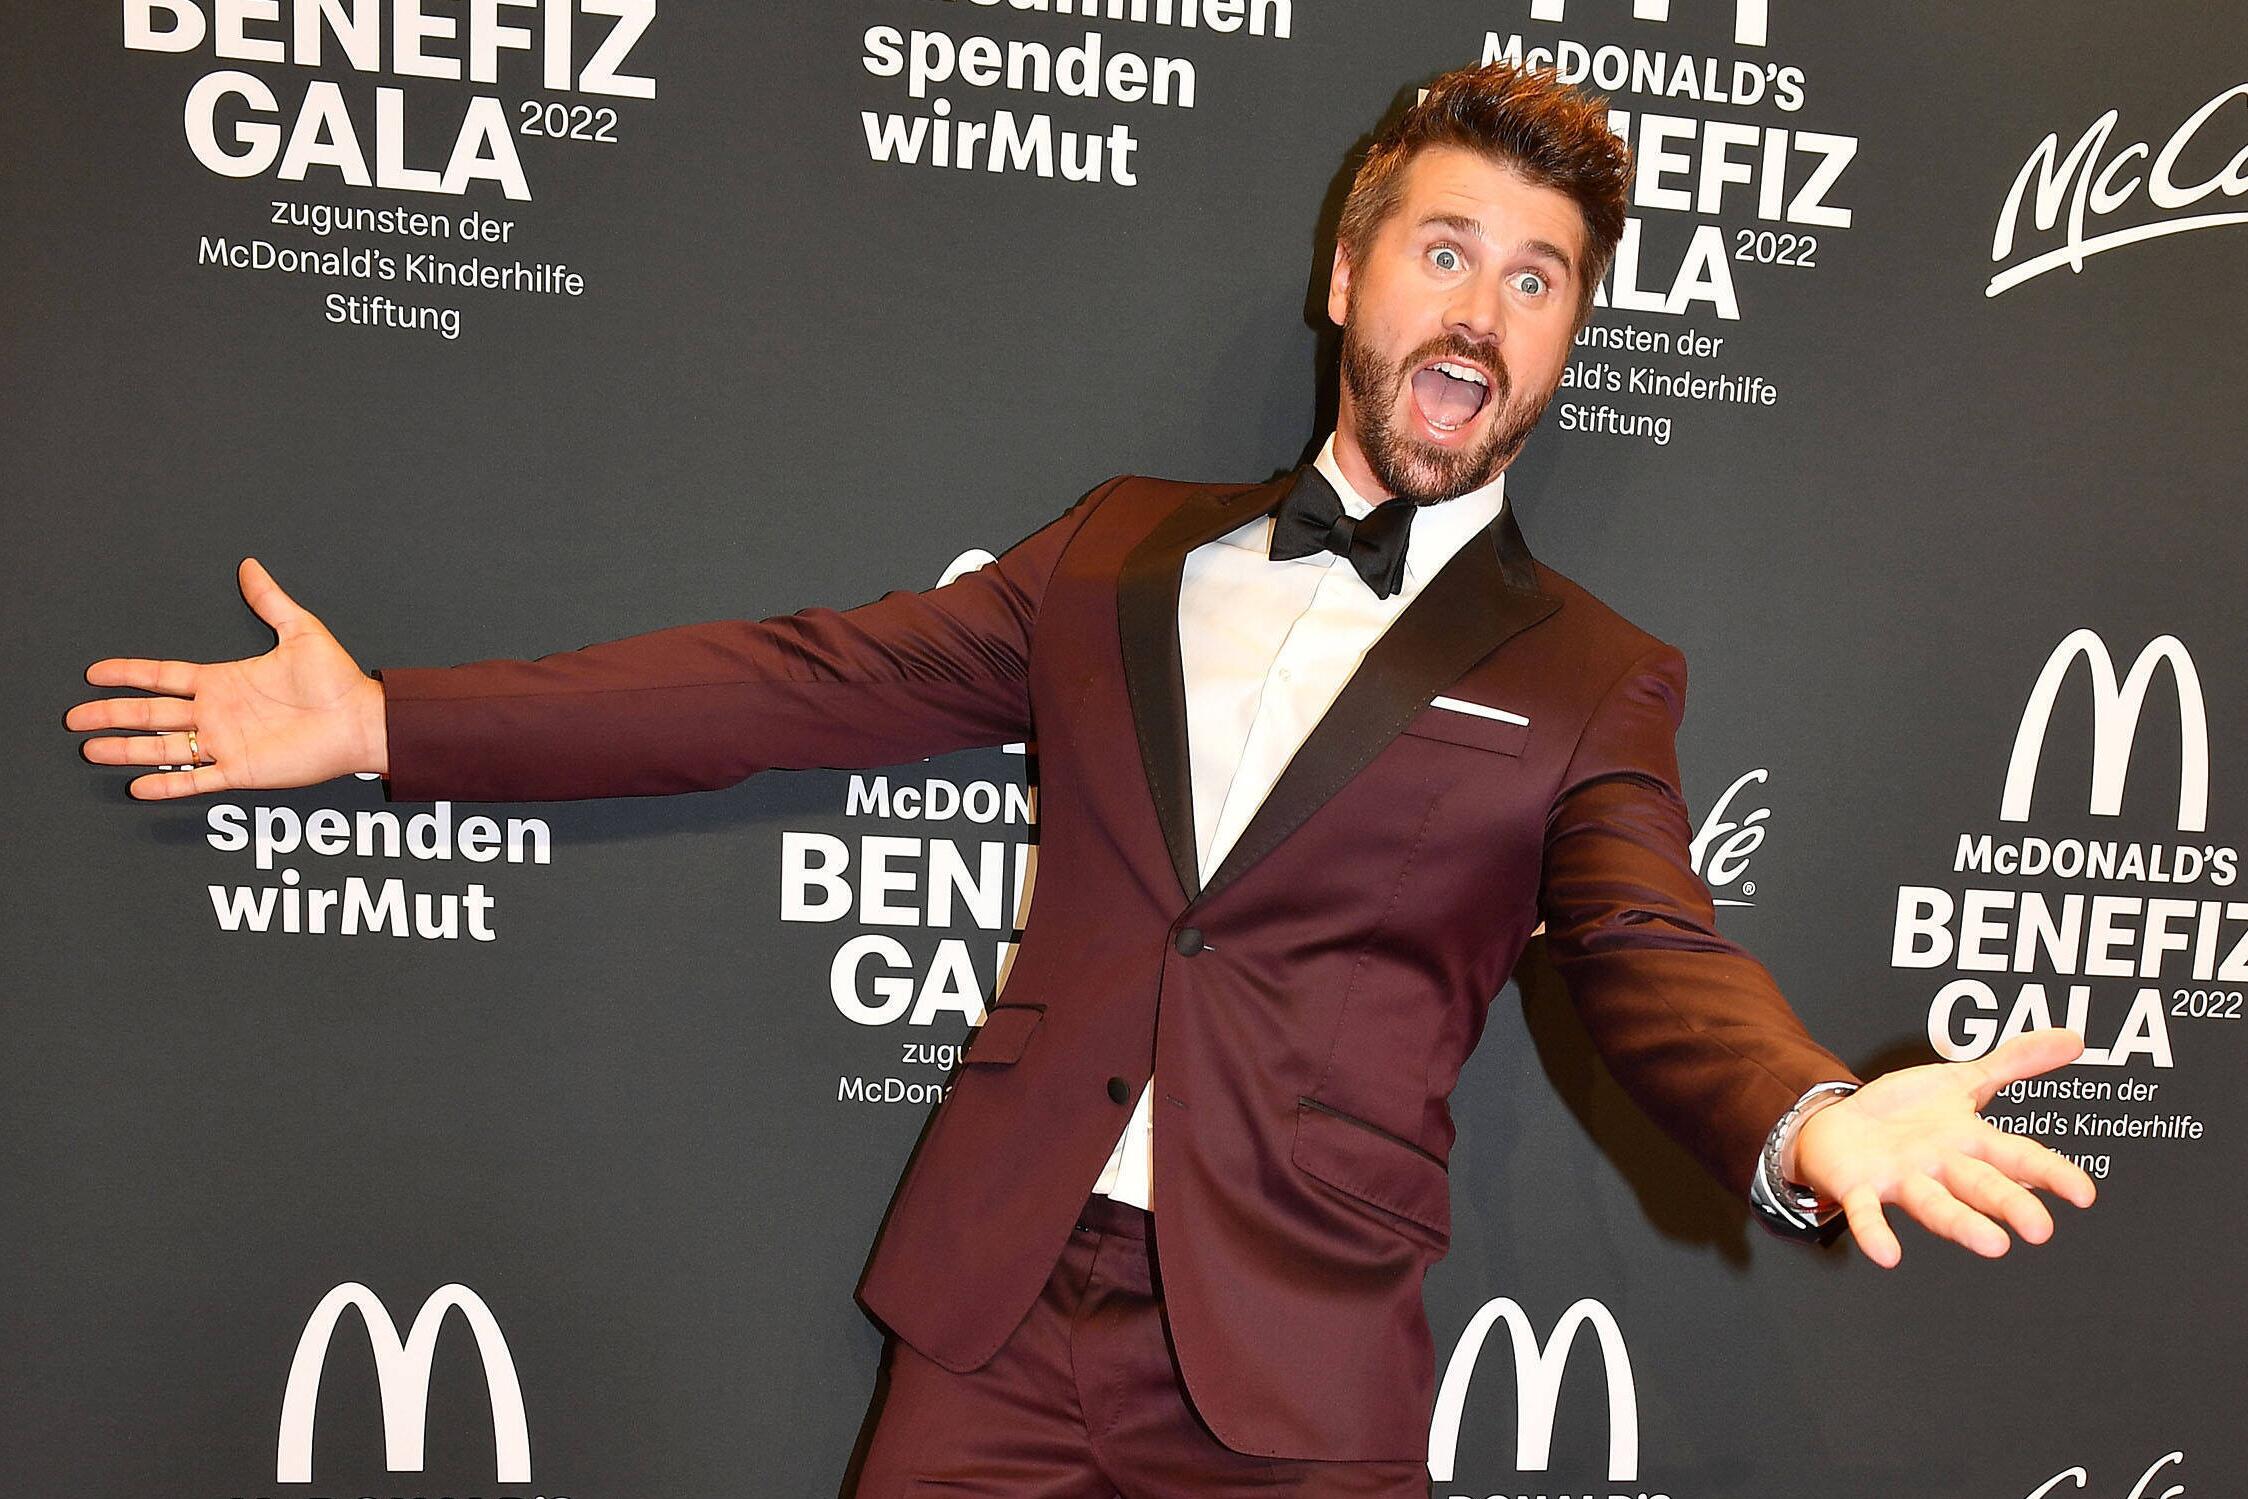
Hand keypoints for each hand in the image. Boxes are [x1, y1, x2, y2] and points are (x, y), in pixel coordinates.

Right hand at [66, 558, 387, 798]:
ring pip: (163, 747)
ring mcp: (226, 743)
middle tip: (74, 717)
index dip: (128, 674)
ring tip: (90, 749)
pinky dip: (167, 783)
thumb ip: (270, 601)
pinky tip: (137, 784)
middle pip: (151, 713)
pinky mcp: (242, 770)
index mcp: (224, 682)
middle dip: (111, 715)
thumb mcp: (301, 632)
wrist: (362, 720)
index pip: (163, 677)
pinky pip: (197, 779)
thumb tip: (251, 566)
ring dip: (126, 749)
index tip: (95, 673)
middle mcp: (217, 713)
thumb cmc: (337, 680)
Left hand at [1790, 1027, 2098, 1267]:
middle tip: (2040, 1229)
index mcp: (1969, 1142)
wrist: (1836, 1125)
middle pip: (1981, 1186)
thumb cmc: (1904, 1112)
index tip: (2084, 1194)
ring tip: (1992, 1246)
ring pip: (1936, 1205)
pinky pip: (1868, 1212)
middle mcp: (1941, 1168)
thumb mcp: (1961, 1080)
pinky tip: (1887, 1253)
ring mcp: (1901, 1181)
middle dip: (2010, 1204)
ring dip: (1962, 1225)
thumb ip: (2014, 1062)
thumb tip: (2073, 1039)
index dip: (2051, 1173)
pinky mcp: (1859, 1187)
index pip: (2018, 1157)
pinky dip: (1875, 1232)